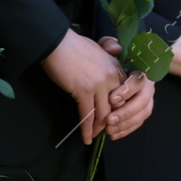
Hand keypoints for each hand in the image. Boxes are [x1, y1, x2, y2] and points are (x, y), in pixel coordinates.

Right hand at [42, 29, 124, 143]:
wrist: (57, 42)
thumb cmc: (74, 45)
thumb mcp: (98, 50)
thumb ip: (107, 60)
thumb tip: (111, 64)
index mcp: (115, 67)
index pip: (124, 94)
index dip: (119, 109)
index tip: (114, 117)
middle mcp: (111, 77)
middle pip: (116, 107)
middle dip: (111, 122)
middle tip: (105, 131)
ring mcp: (99, 85)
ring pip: (103, 114)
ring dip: (98, 128)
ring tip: (95, 137)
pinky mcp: (84, 91)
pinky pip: (88, 115)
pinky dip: (87, 129)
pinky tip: (86, 138)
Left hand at [93, 37, 158, 139]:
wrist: (116, 67)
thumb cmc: (110, 59)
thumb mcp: (108, 48)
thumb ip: (109, 45)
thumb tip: (115, 49)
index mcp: (141, 70)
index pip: (139, 81)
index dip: (127, 91)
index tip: (112, 99)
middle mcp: (148, 86)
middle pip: (143, 101)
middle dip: (126, 112)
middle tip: (109, 119)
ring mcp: (147, 100)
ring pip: (142, 114)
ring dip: (126, 124)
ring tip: (109, 130)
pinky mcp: (143, 111)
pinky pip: (138, 123)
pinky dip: (126, 130)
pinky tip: (114, 135)